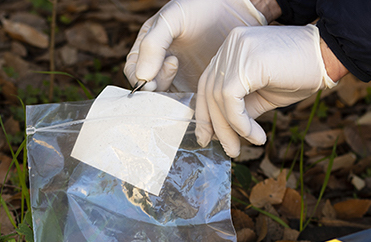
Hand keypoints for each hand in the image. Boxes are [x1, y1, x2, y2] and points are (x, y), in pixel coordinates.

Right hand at [123, 0, 266, 92]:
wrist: (237, 9)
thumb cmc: (202, 7)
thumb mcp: (172, 18)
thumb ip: (153, 44)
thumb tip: (142, 77)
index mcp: (148, 48)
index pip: (133, 72)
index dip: (140, 79)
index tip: (154, 75)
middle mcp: (160, 65)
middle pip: (148, 89)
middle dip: (156, 86)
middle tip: (175, 66)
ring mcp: (178, 78)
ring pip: (165, 99)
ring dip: (171, 97)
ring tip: (186, 72)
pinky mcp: (196, 87)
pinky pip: (185, 103)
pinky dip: (187, 103)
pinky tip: (197, 89)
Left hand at [195, 25, 337, 157]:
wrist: (328, 56)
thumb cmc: (299, 74)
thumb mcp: (262, 95)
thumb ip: (239, 108)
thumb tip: (220, 132)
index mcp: (230, 49)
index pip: (208, 84)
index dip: (205, 113)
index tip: (208, 138)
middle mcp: (229, 45)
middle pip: (210, 92)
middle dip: (216, 126)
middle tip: (229, 151)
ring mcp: (236, 50)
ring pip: (218, 98)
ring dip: (230, 129)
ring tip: (243, 147)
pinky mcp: (246, 62)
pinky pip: (231, 100)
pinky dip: (240, 123)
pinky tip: (255, 136)